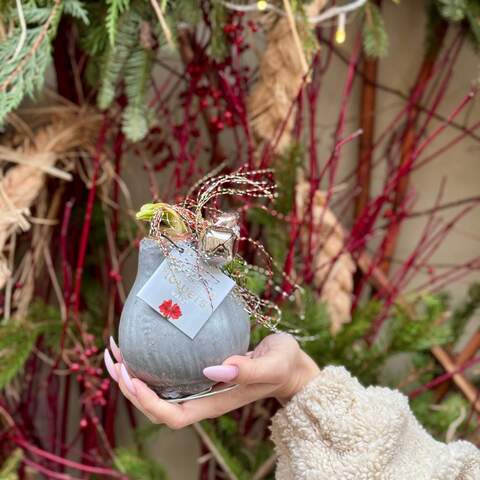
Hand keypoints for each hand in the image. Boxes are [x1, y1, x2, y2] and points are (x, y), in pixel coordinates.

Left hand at [104, 333, 319, 428]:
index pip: (173, 415)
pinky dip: (149, 362)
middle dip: (129, 386)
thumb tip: (212, 368)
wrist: (291, 367)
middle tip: (114, 356)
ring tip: (117, 350)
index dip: (147, 401)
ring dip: (132, 375)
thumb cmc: (284, 365)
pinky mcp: (201, 372)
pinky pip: (168, 374)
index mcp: (215, 403)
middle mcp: (202, 398)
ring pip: (157, 391)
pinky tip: (143, 343)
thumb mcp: (273, 364)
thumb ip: (248, 369)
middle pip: (155, 406)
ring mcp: (201, 386)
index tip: (131, 375)